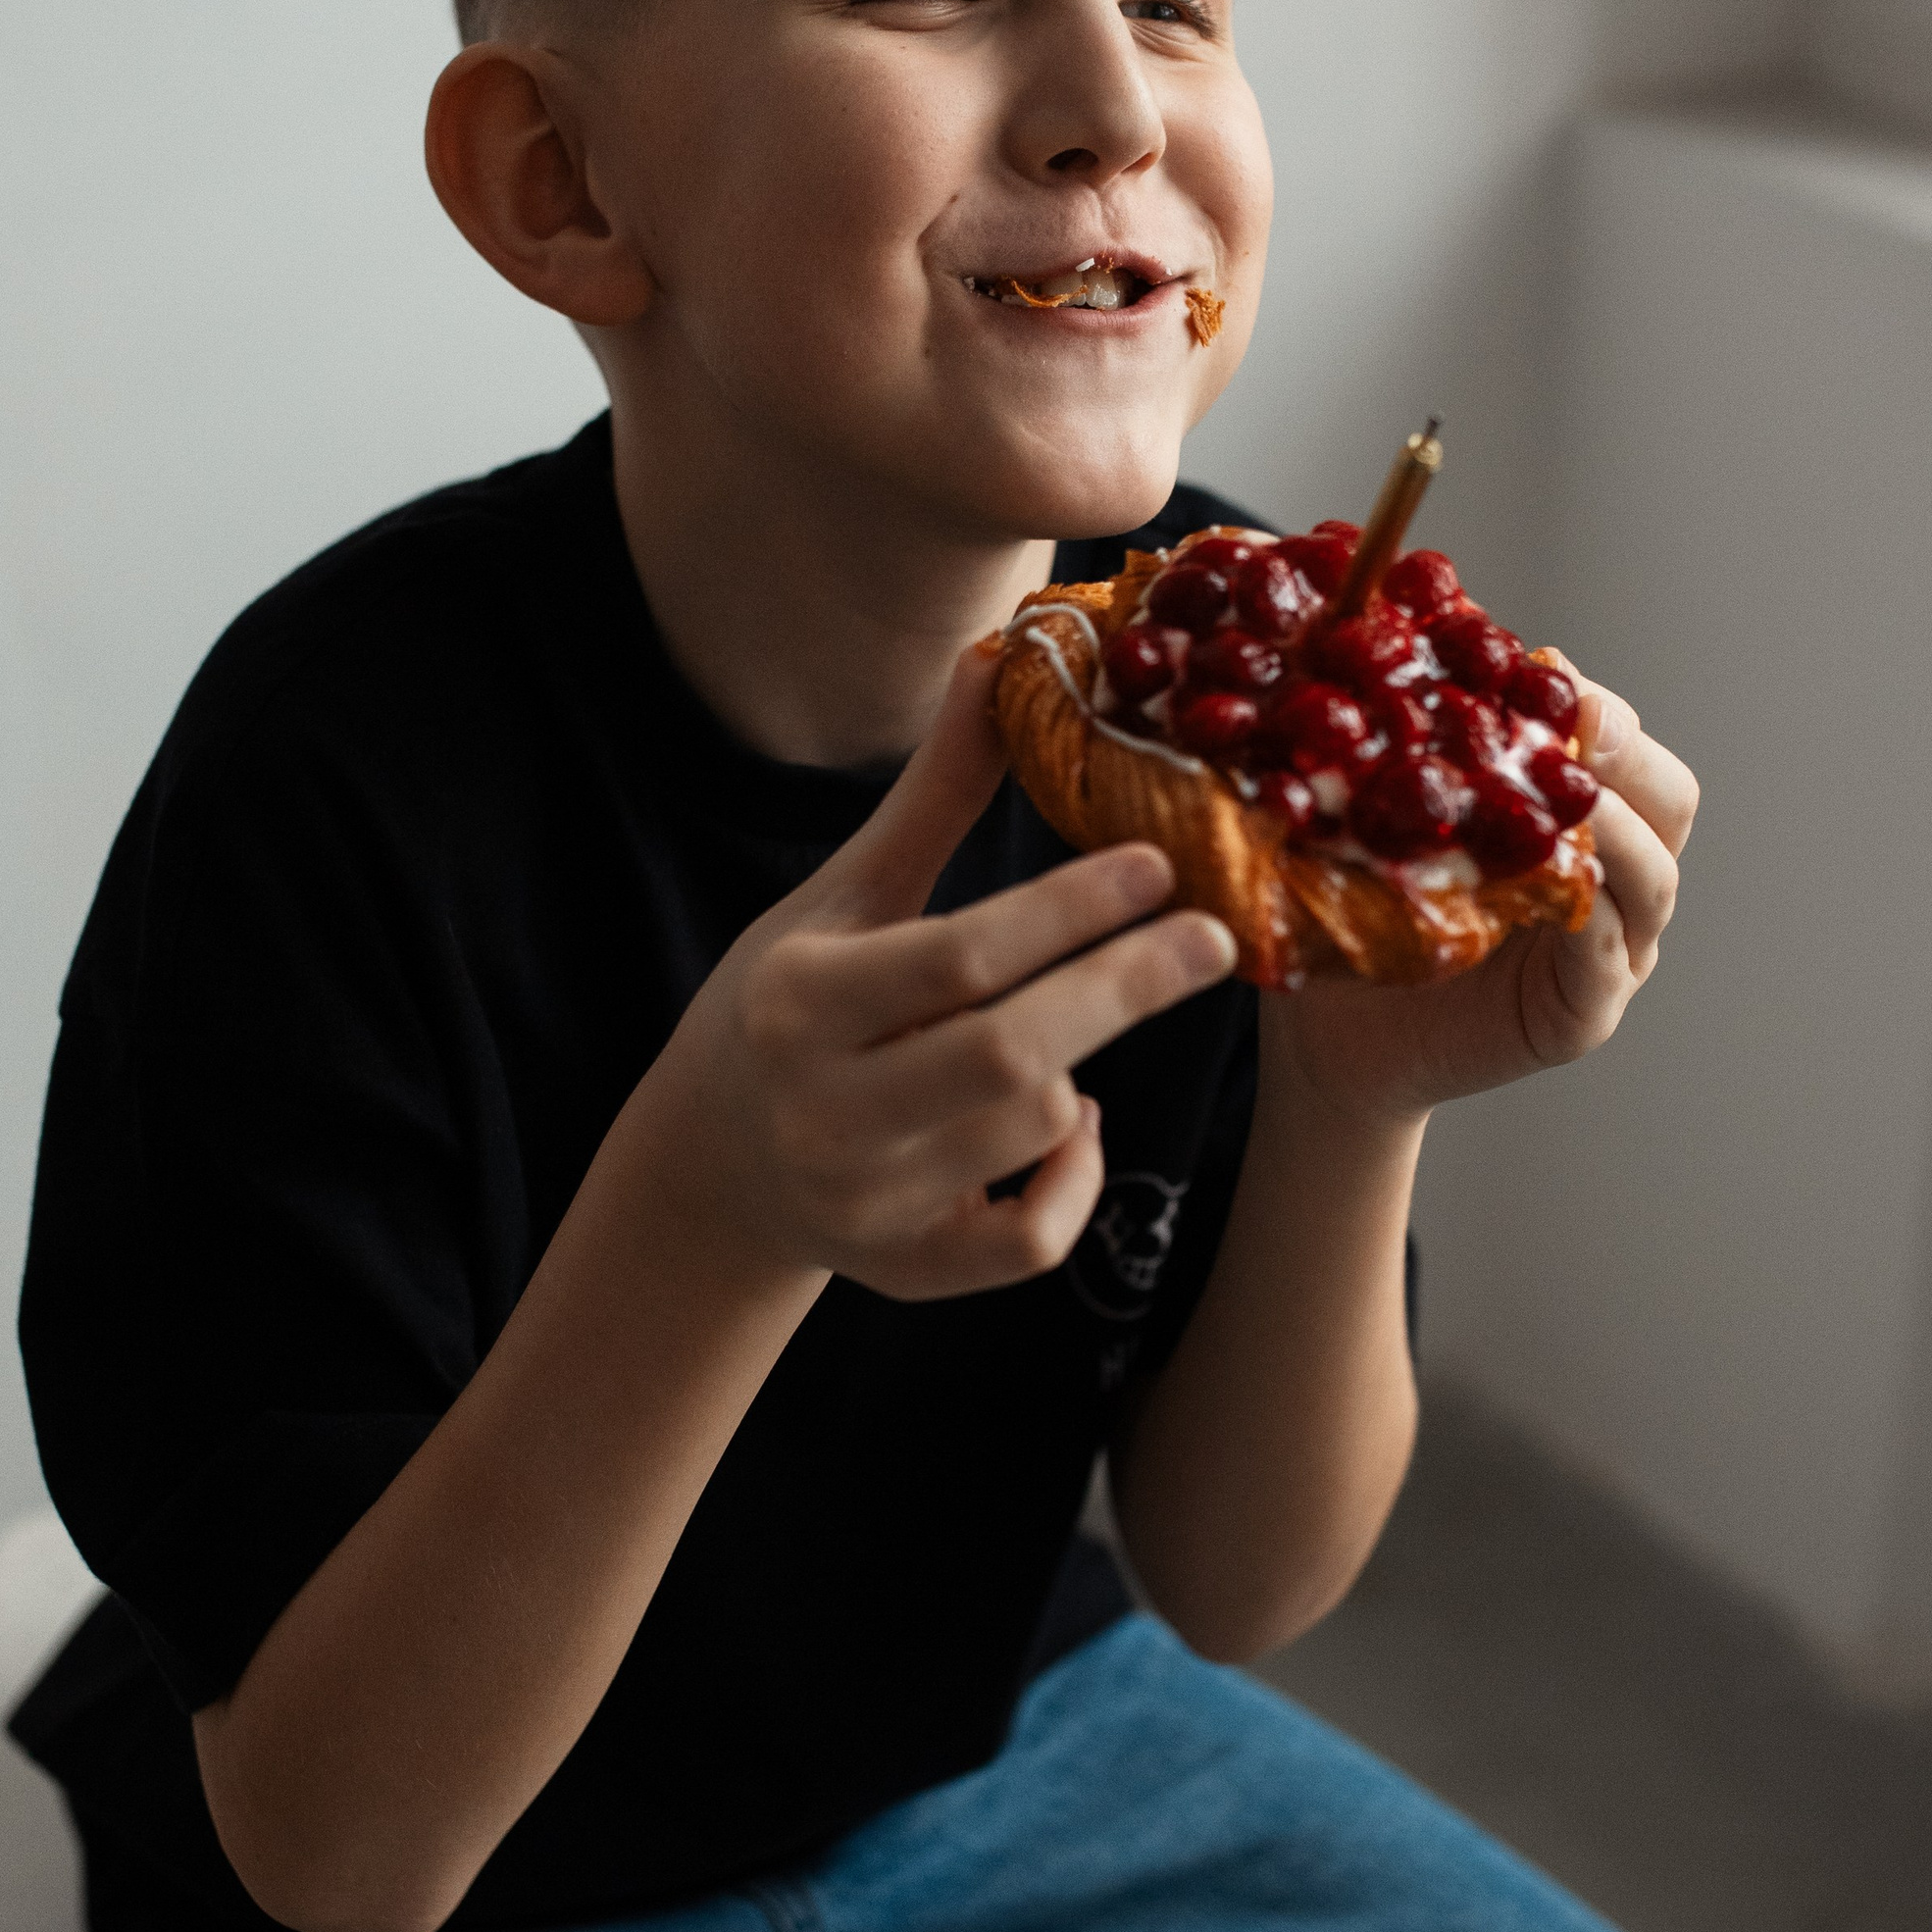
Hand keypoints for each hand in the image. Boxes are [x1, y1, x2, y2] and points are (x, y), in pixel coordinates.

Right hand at [661, 644, 1238, 1299]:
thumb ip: (932, 798)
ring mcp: (864, 1201)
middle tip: (1216, 936)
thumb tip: (999, 662)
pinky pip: (1029, 1240)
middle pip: (1010, 1052)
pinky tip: (1074, 1121)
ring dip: (1088, 1068)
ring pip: (1029, 1130)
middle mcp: (823, 1111)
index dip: (1067, 911)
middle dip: (1124, 988)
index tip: (1155, 862)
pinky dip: (1072, 1180)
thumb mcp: (846, 894)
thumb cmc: (792, 1001)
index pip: (957, 958)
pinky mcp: (906, 1268)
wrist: (715, 1160)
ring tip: (1102, 1009)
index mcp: (800, 1003)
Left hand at [1275, 670, 1699, 1118]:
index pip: (1626, 750)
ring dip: (1620, 832)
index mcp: (1578, 824)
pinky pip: (1607, 957)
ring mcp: (1609, 954)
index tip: (1545, 670)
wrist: (1329, 1042)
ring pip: (1654, 879)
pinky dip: (1591, 918)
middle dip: (1631, 758)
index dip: (1598, 707)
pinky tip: (1557, 886)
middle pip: (1668, 802)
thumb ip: (1412, 754)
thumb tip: (1395, 653)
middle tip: (1581, 729)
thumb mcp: (1384, 822)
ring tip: (1572, 802)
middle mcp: (1611, 883)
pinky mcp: (1583, 1014)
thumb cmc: (1361, 924)